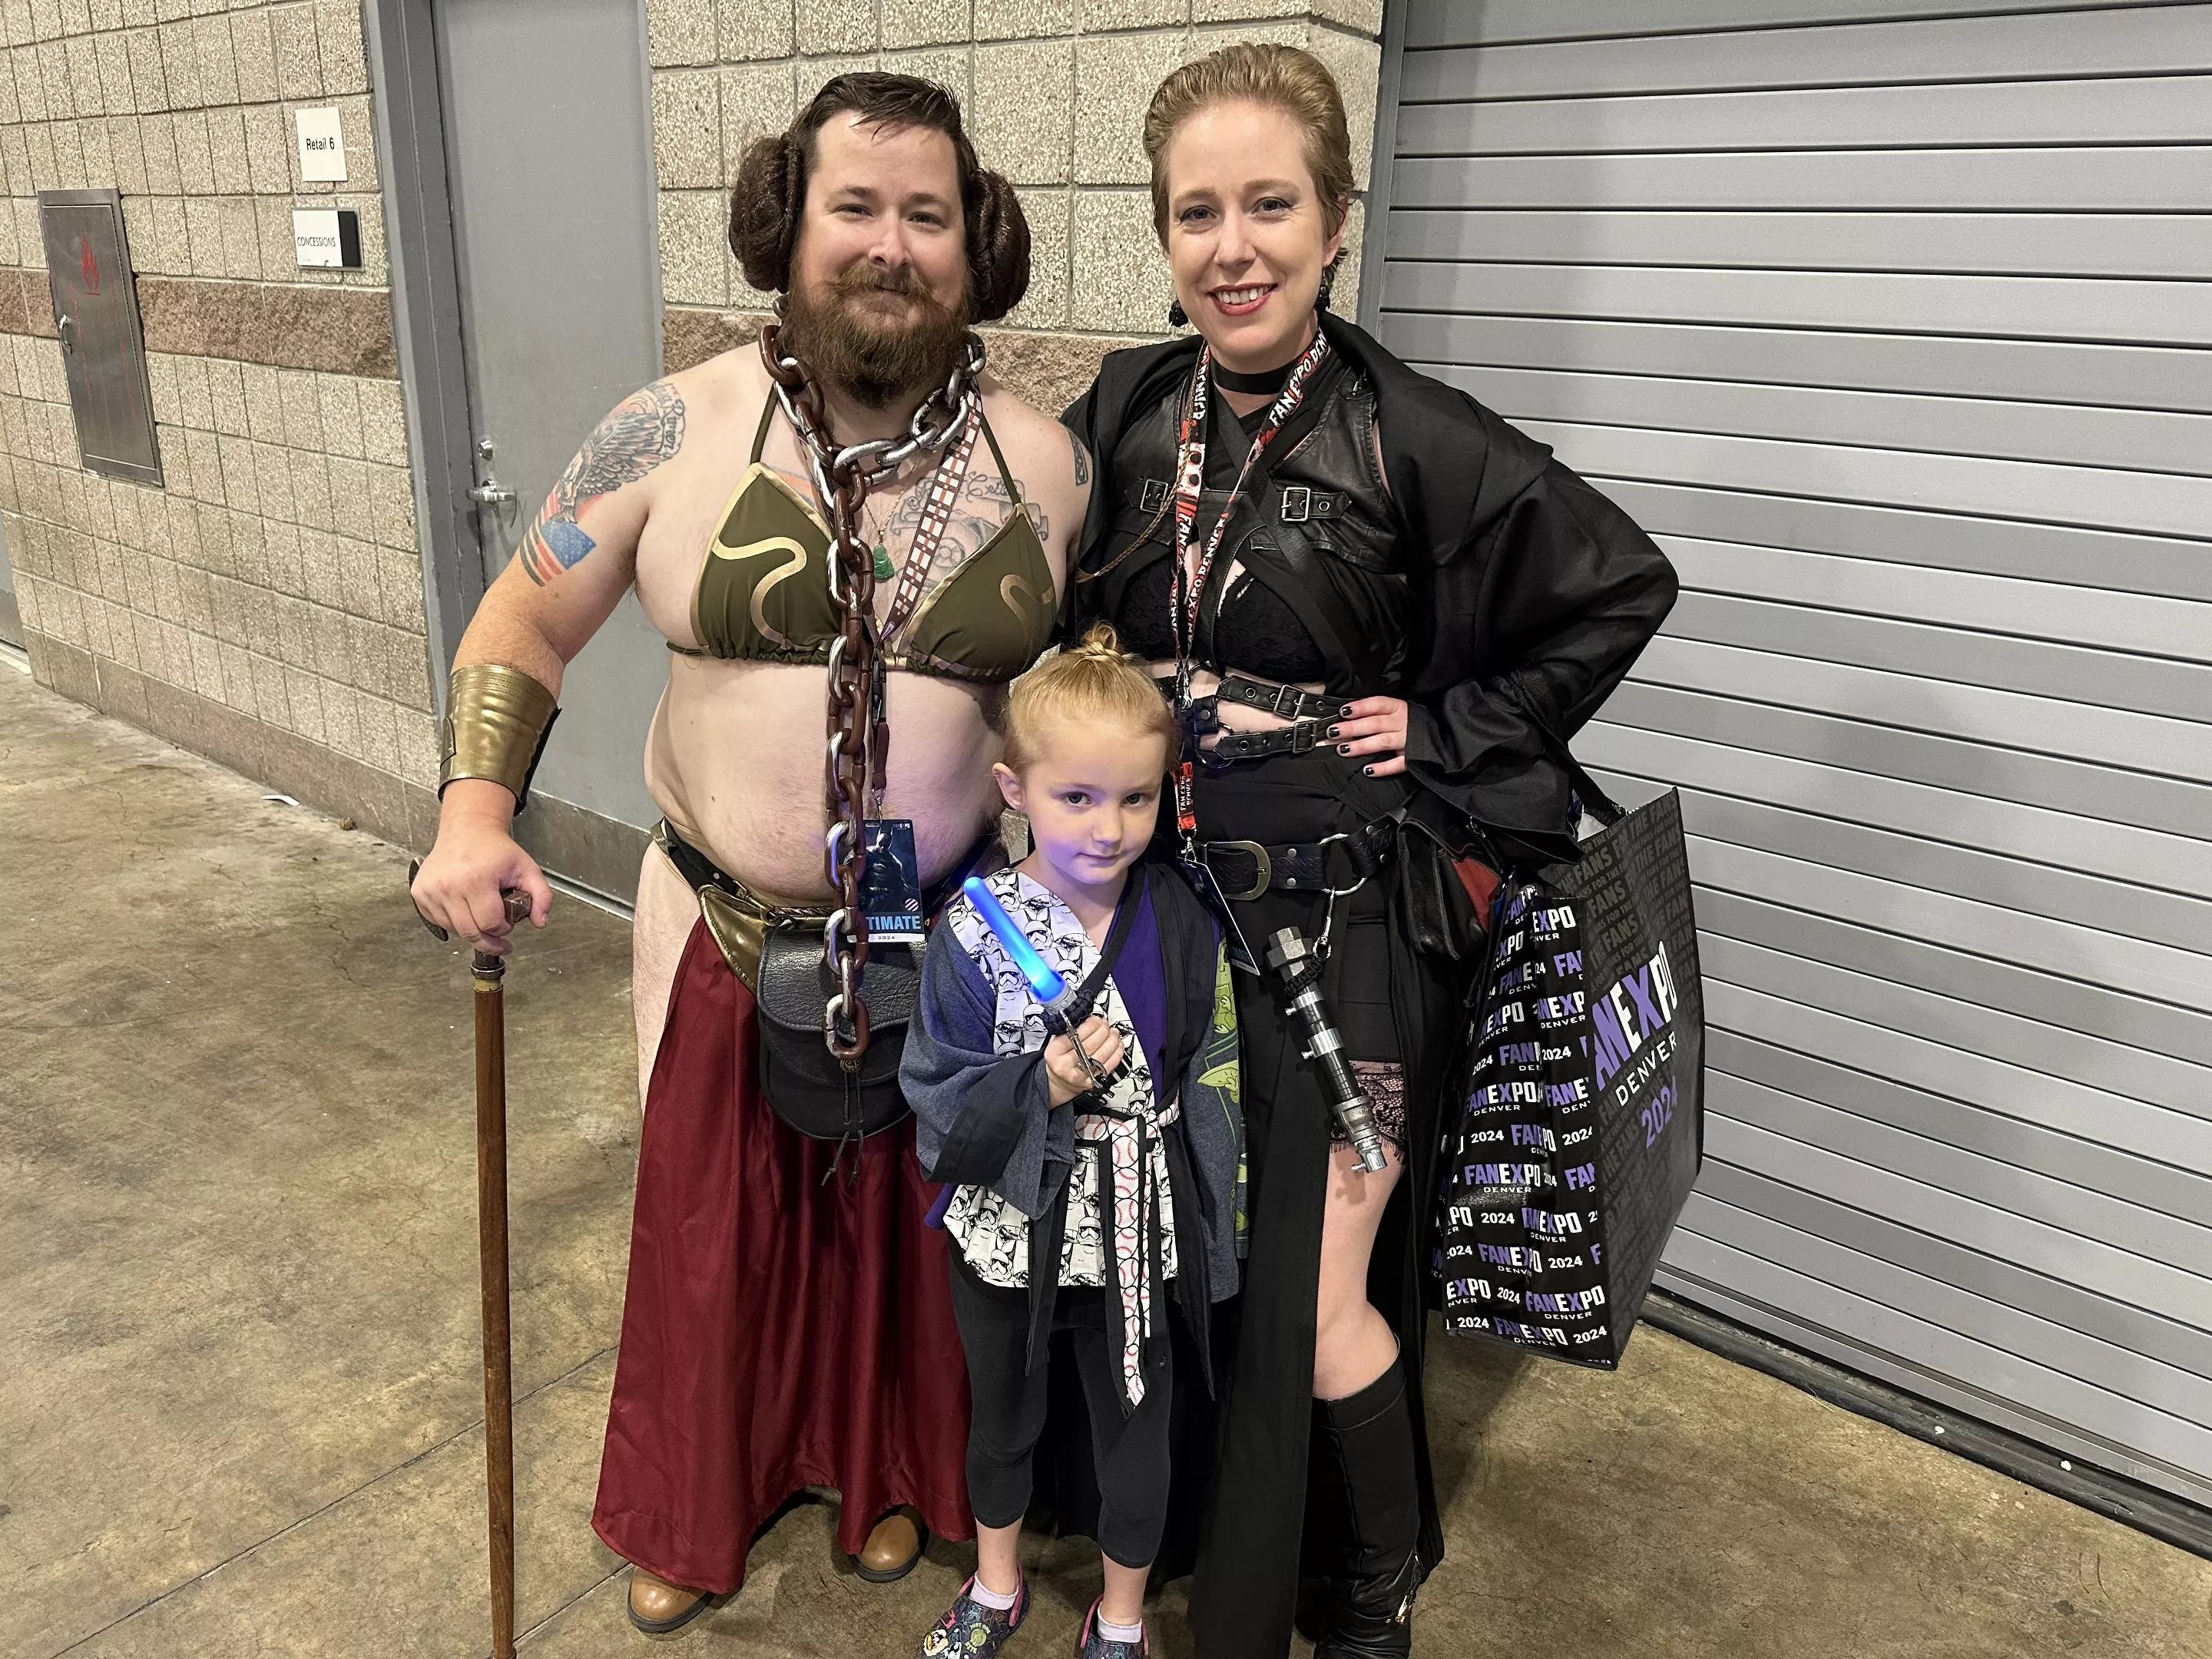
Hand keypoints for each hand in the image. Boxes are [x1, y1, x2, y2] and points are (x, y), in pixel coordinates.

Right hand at [409, 782, 552, 957]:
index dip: (503, 929)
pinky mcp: (419, 892)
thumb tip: (541, 922)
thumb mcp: (527, 869)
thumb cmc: (496, 850)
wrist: (467, 830)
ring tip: (481, 915)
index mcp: (476, 880)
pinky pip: (438, 921)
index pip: (490, 924)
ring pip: (454, 929)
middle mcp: (448, 886)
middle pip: (470, 932)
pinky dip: (453, 922)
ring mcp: (430, 890)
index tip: (508, 923)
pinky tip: (465, 910)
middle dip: (488, 939)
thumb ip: (542, 896)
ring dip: (471, 930)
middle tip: (499, 938)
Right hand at [1044, 1015, 1124, 1106]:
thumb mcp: (1055, 1042)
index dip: (1089, 1025)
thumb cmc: (1059, 1059)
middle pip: (1090, 1045)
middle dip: (1102, 1031)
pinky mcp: (1093, 1081)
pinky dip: (1116, 1053)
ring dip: (1111, 1040)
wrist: (1061, 1081)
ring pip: (1102, 1055)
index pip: (1074, 1036)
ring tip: (1113, 1032)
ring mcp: (1080, 1075)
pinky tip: (1117, 1045)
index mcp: (1054, 1053)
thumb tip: (1087, 1016)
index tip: (1095, 1019)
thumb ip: (1068, 1029)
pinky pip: (1109, 1066)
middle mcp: (1066, 1066)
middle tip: (1105, 1024)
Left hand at [1328, 696, 1408, 778]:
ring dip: (1362, 746)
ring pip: (1383, 742)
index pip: (1377, 704)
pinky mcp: (1414, 758)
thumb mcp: (1396, 711)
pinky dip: (1383, 768)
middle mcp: (1403, 722)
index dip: (1360, 707)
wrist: (1441, 733)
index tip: (1343, 711)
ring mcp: (1408, 740)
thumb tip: (1346, 716)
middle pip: (1375, 724)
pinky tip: (1368, 771)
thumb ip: (1376, 713)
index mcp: (1398, 708)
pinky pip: (1397, 764)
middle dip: (1353, 728)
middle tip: (1333, 732)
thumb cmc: (1411, 721)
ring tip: (1343, 750)